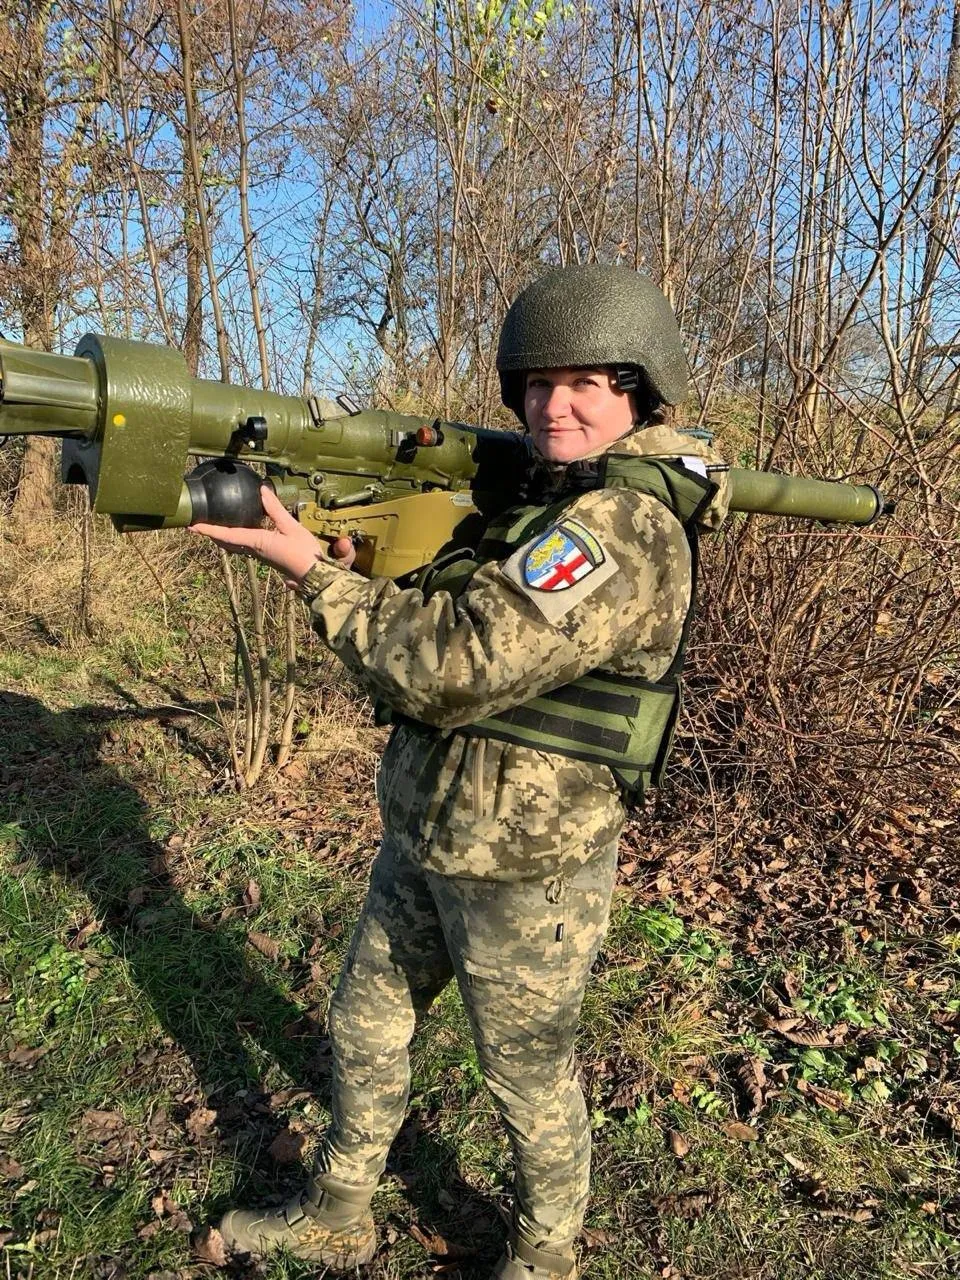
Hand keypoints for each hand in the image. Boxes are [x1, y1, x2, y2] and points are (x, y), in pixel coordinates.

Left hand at [190, 485, 355, 582]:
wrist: (314, 575)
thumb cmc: (303, 553)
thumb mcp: (291, 527)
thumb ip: (275, 510)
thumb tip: (262, 491)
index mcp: (256, 542)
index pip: (226, 535)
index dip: (208, 529)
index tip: (192, 526)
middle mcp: (254, 550)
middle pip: (226, 542)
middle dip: (211, 534)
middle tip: (197, 525)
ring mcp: (259, 555)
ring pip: (234, 545)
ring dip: (222, 537)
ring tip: (213, 528)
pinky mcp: (266, 556)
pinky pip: (244, 547)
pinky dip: (234, 539)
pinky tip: (240, 533)